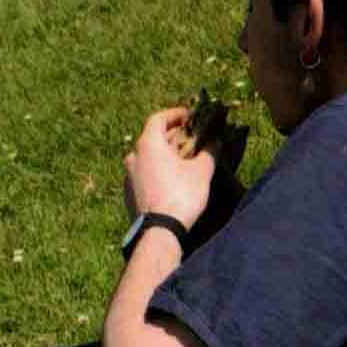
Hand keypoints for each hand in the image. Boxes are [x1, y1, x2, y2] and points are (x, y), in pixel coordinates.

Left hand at [124, 106, 217, 231]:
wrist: (159, 231)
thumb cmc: (181, 195)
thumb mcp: (202, 171)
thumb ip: (209, 152)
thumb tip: (217, 141)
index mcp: (149, 144)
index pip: (159, 118)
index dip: (175, 115)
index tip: (189, 116)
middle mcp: (134, 155)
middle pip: (153, 137)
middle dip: (173, 135)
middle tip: (191, 137)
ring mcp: (129, 174)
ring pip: (148, 156)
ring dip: (165, 153)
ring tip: (184, 159)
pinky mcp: (129, 191)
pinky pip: (144, 172)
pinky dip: (158, 169)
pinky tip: (172, 179)